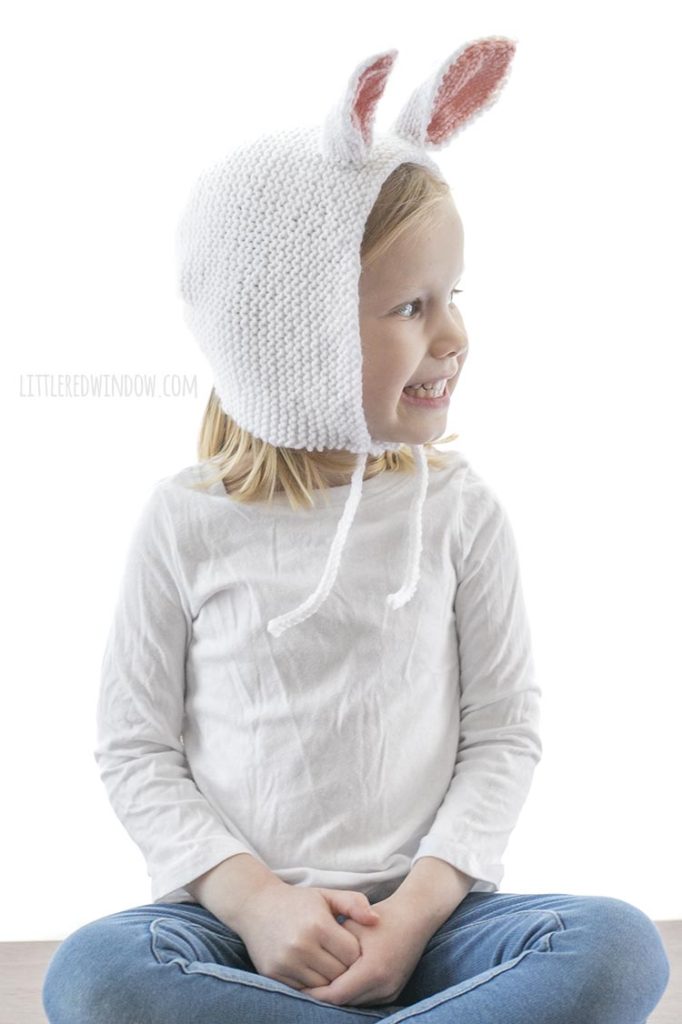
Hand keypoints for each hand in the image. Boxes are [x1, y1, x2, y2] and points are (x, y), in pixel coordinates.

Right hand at [232, 881, 380, 991]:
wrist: (255, 905)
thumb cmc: (297, 901)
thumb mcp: (326, 895)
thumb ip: (354, 903)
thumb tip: (376, 920)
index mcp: (318, 925)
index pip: (352, 954)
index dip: (357, 952)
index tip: (352, 945)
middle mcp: (301, 946)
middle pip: (339, 973)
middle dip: (345, 967)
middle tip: (341, 957)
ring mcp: (286, 962)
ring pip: (323, 985)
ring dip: (329, 978)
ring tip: (328, 963)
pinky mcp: (273, 974)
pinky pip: (303, 989)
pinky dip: (311, 983)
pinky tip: (311, 968)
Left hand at [300, 894, 430, 1006]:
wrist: (415, 917)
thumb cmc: (381, 917)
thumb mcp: (353, 925)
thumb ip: (334, 948)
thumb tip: (312, 966)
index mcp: (372, 970)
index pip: (336, 994)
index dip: (315, 993)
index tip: (298, 985)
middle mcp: (384, 986)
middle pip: (345, 1002)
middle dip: (324, 997)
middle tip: (303, 988)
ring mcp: (391, 992)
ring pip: (355, 1003)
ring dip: (338, 997)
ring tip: (317, 987)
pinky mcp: (394, 991)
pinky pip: (366, 999)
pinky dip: (351, 994)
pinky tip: (338, 984)